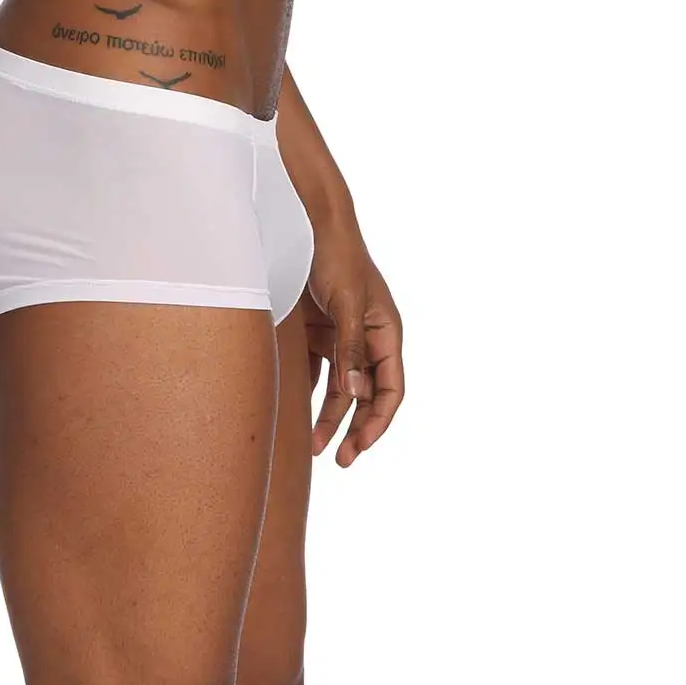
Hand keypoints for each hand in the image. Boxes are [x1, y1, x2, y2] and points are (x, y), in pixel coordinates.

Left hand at [303, 223, 404, 466]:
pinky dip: (308, 393)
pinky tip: (294, 414)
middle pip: (365, 395)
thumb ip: (350, 348)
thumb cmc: (337, 258)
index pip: (391, 388)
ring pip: (339, 388)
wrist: (310, 223)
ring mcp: (341, 336)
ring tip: (313, 448)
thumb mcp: (347, 304)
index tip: (361, 446)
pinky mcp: (316, 332)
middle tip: (341, 460)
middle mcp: (366, 339)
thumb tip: (355, 394)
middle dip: (355, 429)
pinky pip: (315, 371)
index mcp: (386, 333)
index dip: (379, 421)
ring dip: (329, 417)